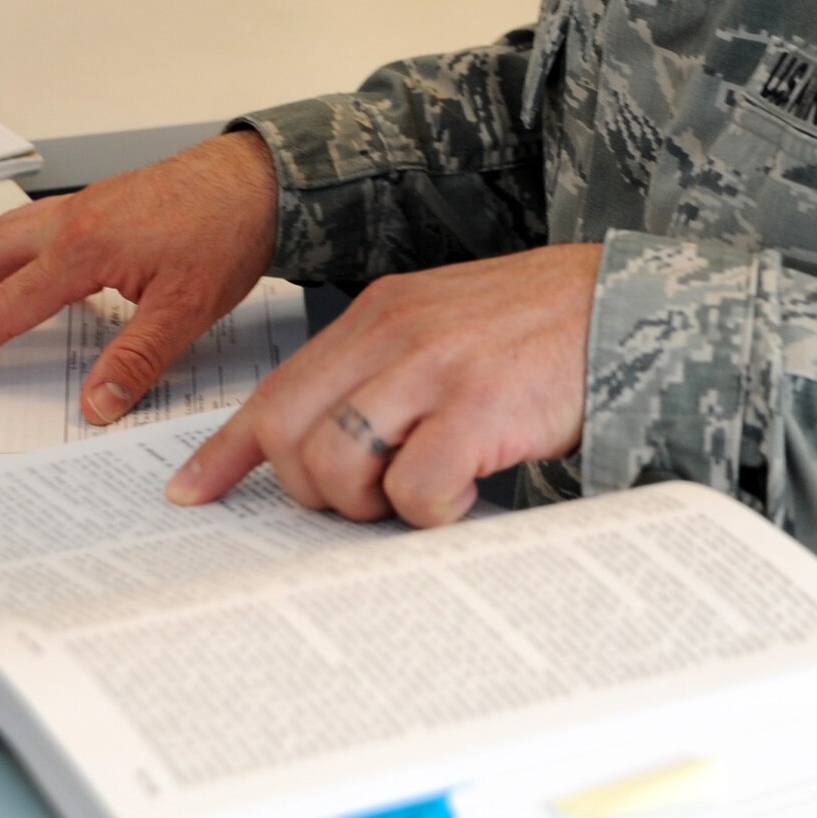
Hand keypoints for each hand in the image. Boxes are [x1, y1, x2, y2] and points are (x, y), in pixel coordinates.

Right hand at [0, 131, 278, 422]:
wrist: (260, 178)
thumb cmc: (227, 230)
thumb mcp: (187, 309)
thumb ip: (136, 360)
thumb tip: (95, 406)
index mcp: (83, 249)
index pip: (3, 307)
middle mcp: (71, 221)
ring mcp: (83, 206)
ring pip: (1, 236)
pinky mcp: (99, 203)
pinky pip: (29, 226)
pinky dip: (1, 251)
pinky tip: (12, 269)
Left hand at [166, 242, 602, 526]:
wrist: (626, 303)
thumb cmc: (539, 327)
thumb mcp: (444, 327)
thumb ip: (386, 370)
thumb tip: (334, 445)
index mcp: (378, 315)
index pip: (276, 387)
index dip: (226, 449)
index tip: (190, 492)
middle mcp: (392, 334)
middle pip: (290, 435)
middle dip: (311, 491)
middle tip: (362, 502)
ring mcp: (433, 367)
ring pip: (338, 466)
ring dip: (369, 506)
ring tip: (419, 494)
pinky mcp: (479, 406)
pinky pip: (415, 491)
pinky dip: (430, 514)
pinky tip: (465, 495)